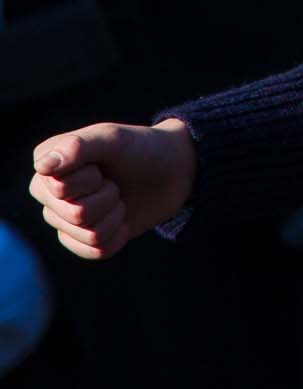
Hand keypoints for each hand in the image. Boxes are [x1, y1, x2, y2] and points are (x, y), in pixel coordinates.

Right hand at [26, 119, 195, 259]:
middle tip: (116, 182)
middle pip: (75, 215)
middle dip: (107, 198)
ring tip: (119, 196)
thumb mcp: (114, 139)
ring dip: (115, 215)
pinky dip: (118, 235)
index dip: (91, 179)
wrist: (171, 169)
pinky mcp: (80, 239)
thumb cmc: (140, 148)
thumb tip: (43, 166)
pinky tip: (122, 219)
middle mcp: (47, 192)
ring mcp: (62, 217)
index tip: (102, 165)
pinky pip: (97, 251)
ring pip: (89, 235)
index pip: (59, 189)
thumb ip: (78, 146)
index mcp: (46, 163)